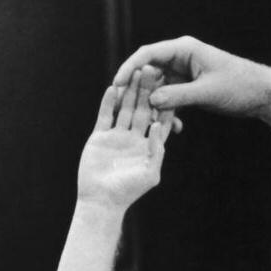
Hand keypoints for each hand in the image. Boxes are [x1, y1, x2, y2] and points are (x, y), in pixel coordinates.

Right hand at [76, 74, 171, 212]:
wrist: (101, 200)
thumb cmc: (129, 191)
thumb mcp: (150, 173)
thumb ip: (156, 149)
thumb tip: (159, 125)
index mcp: (148, 148)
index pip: (159, 121)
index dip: (163, 105)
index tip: (170, 87)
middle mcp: (134, 139)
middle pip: (142, 110)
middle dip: (146, 91)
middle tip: (151, 70)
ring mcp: (116, 136)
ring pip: (124, 109)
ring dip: (128, 92)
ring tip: (133, 72)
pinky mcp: (100, 136)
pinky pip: (105, 115)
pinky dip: (108, 102)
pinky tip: (112, 88)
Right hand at [112, 36, 270, 141]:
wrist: (263, 94)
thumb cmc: (239, 86)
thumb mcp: (207, 93)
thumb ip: (178, 96)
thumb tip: (152, 101)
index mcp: (184, 49)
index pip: (148, 54)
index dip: (130, 68)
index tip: (117, 83)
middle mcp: (181, 57)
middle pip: (150, 71)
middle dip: (139, 90)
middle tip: (126, 107)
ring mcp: (186, 72)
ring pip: (160, 87)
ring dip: (156, 105)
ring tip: (153, 122)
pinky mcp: (191, 87)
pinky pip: (173, 98)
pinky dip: (171, 111)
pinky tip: (175, 128)